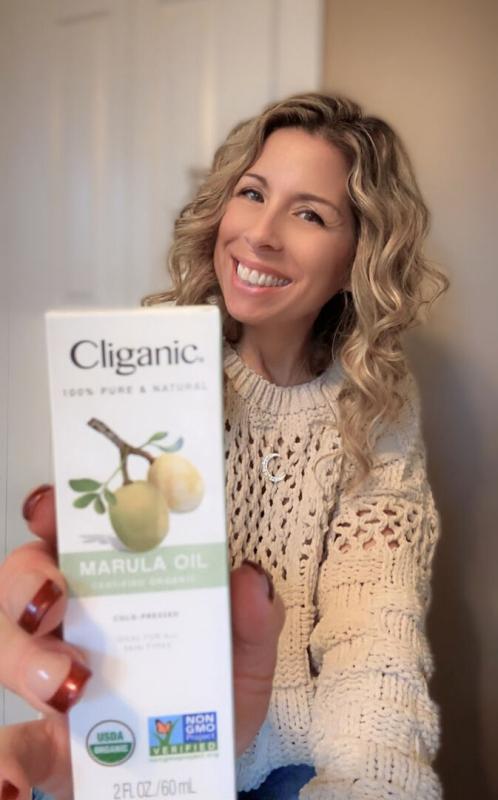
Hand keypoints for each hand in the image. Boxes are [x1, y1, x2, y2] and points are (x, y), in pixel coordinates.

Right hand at [0, 486, 283, 799]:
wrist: (199, 773)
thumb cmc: (214, 700)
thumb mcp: (245, 657)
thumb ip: (254, 621)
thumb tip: (248, 578)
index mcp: (120, 589)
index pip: (75, 534)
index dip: (56, 512)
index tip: (51, 508)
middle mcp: (75, 625)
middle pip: (24, 580)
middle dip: (28, 577)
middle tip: (54, 596)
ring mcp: (51, 684)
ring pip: (4, 646)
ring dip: (23, 656)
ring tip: (66, 685)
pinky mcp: (43, 747)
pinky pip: (8, 748)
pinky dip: (2, 764)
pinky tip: (11, 783)